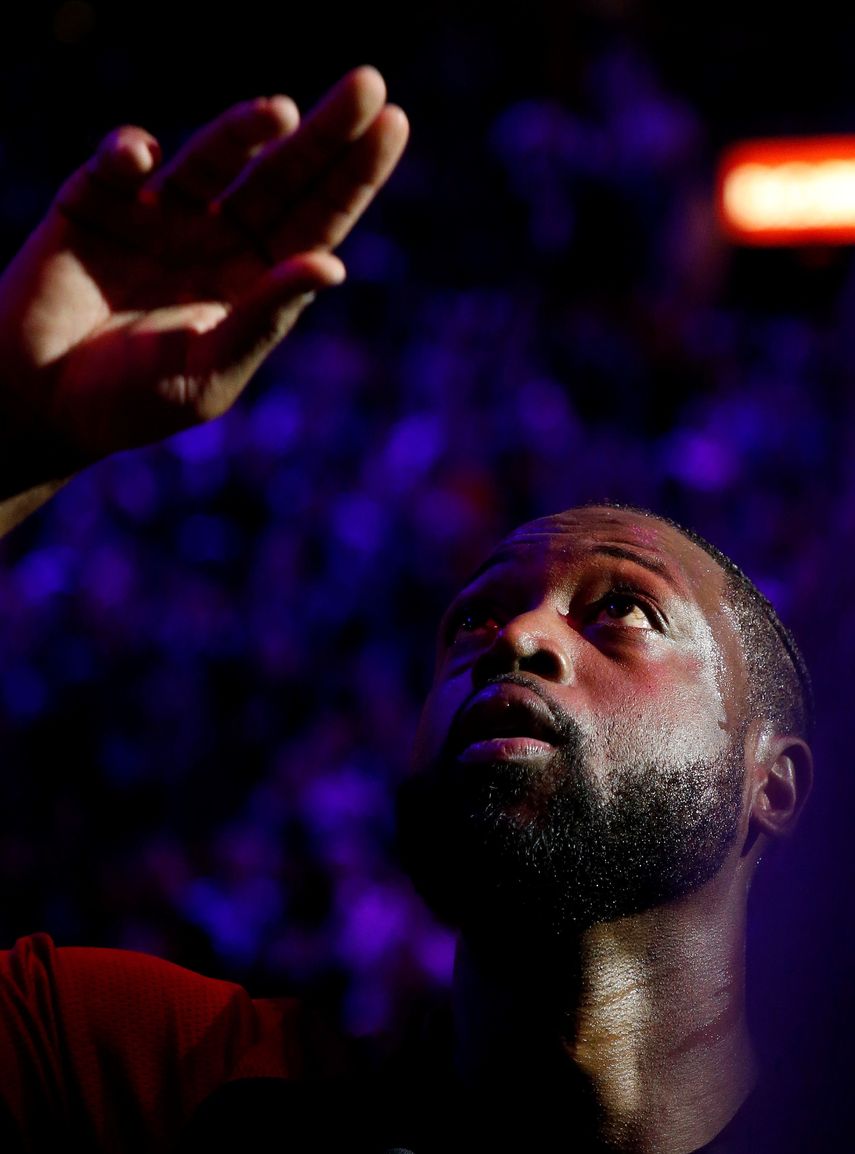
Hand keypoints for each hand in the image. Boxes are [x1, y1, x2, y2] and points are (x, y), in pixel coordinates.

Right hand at [0, 66, 407, 484]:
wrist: (35, 406)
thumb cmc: (129, 404)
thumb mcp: (207, 372)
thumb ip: (263, 319)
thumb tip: (334, 268)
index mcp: (254, 283)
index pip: (317, 220)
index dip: (354, 175)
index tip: (394, 125)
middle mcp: (216, 241)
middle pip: (282, 175)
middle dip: (325, 133)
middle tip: (370, 85)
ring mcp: (159, 216)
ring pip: (212, 157)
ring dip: (243, 130)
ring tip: (280, 113)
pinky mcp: (96, 202)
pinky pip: (121, 163)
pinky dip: (130, 153)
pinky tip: (143, 157)